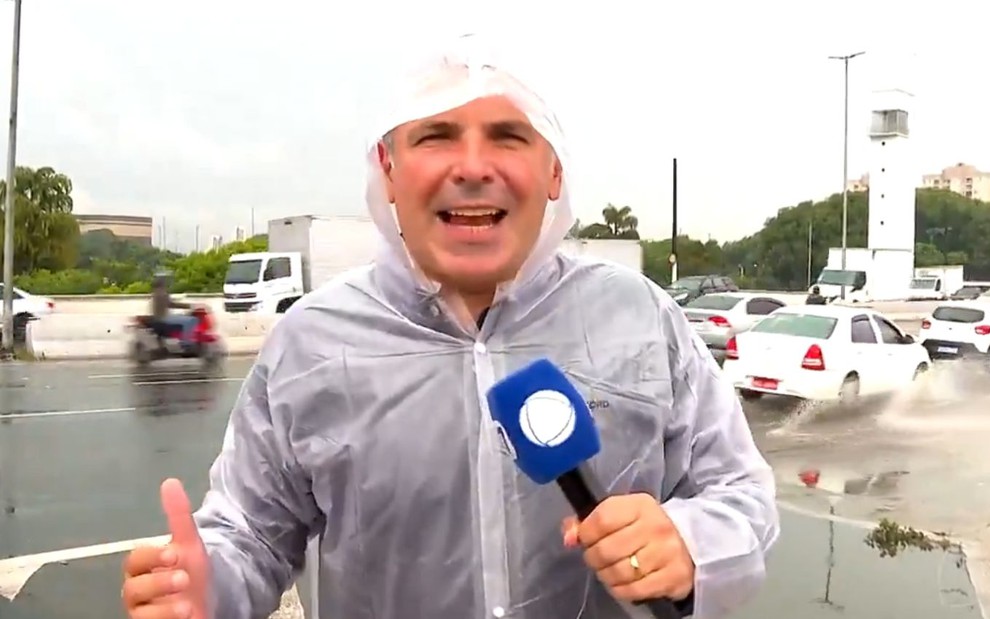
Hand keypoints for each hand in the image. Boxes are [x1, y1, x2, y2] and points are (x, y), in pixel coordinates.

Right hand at [122, 479, 211, 618]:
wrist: (207, 600)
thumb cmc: (190, 571)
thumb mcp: (188, 543)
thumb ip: (178, 516)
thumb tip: (170, 482)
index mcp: (143, 567)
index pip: (136, 560)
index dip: (152, 557)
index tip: (175, 553)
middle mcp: (138, 591)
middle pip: (134, 588)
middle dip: (158, 583)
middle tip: (184, 577)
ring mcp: (144, 612)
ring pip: (140, 612)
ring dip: (163, 610)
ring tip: (188, 606)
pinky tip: (186, 616)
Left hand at [561, 493, 693, 602]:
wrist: (688, 542)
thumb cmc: (645, 527)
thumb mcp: (619, 514)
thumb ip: (589, 522)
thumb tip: (569, 537)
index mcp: (640, 505)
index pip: (601, 519)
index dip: (586, 533)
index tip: (585, 538)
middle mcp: (655, 527)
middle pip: (607, 550)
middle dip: (593, 558)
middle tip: (596, 558)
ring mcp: (666, 553)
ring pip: (619, 572)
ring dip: (605, 576)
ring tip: (608, 571)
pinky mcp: (673, 577)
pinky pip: (633, 590)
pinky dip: (620, 590)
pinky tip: (621, 583)